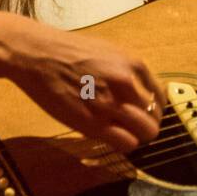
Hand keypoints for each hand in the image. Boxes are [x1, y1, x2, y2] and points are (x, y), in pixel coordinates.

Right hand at [2, 17, 168, 153]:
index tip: (144, 115)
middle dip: (147, 126)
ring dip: (136, 136)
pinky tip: (111, 137)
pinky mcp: (93, 123)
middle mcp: (127, 84)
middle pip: (155, 118)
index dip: (153, 110)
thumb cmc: (67, 51)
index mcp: (133, 64)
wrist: (37, 54)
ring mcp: (110, 104)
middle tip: (134, 128)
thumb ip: (125, 72)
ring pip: (144, 134)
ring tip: (122, 134)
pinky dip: (123, 144)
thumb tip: (138, 93)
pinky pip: (124, 143)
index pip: (160, 97)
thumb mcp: (107, 52)